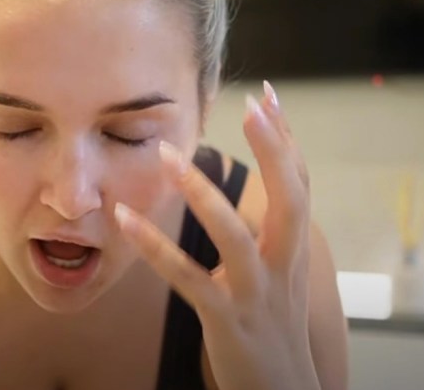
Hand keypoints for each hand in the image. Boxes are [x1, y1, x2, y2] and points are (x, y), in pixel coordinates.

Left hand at [114, 82, 319, 389]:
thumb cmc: (270, 329)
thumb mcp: (274, 277)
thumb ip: (261, 236)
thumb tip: (241, 198)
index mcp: (292, 252)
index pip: (299, 184)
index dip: (287, 140)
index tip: (269, 95)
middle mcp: (283, 268)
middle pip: (291, 200)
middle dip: (275, 150)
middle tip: (252, 105)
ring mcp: (257, 295)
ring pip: (236, 237)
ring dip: (201, 192)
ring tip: (168, 152)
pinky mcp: (226, 320)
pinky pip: (187, 279)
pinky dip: (154, 248)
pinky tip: (124, 220)